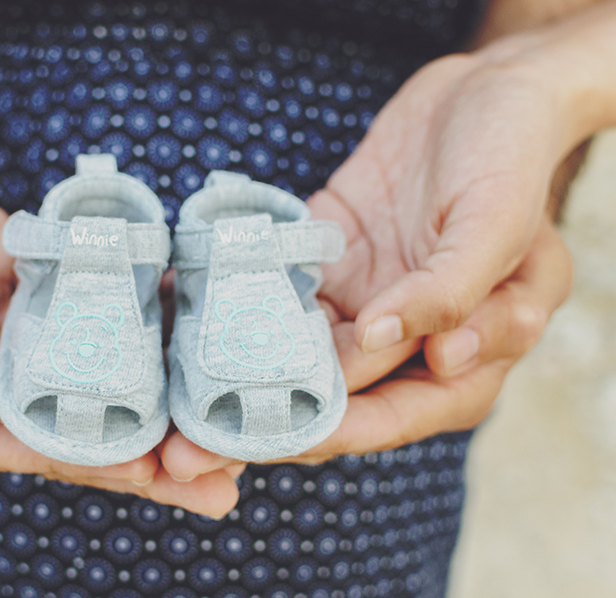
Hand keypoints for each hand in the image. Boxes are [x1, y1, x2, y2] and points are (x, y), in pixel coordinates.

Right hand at [0, 10, 241, 516]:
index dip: (2, 439)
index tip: (79, 455)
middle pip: (0, 413)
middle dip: (85, 449)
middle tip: (173, 478)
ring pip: (38, 376)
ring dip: (109, 408)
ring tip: (187, 438)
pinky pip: (55, 315)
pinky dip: (104, 334)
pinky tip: (162, 349)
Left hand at [161, 50, 574, 477]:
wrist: (485, 89)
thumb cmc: (510, 151)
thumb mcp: (498, 220)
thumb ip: (449, 290)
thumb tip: (382, 342)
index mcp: (468, 346)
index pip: (394, 411)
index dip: (331, 433)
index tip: (265, 444)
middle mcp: (408, 337)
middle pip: (333, 398)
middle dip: (263, 424)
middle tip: (189, 449)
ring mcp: (363, 301)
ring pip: (296, 354)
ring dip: (237, 378)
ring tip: (174, 398)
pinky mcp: (327, 264)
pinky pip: (278, 291)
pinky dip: (233, 306)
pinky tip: (182, 314)